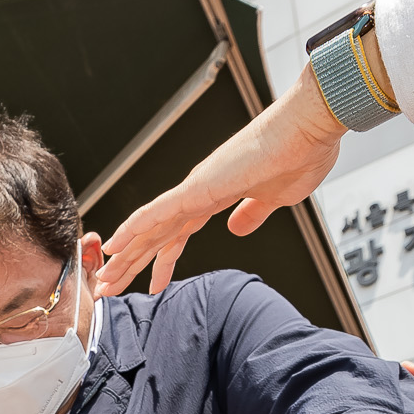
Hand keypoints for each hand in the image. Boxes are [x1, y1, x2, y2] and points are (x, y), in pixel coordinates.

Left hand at [95, 76, 348, 297]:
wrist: (310, 126)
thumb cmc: (301, 153)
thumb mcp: (275, 199)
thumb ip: (253, 214)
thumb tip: (238, 228)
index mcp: (217, 196)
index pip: (179, 234)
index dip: (163, 260)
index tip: (152, 283)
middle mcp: (200, 192)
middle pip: (156, 235)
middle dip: (132, 264)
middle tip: (108, 288)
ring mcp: (197, 188)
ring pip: (151, 227)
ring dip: (126, 253)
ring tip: (103, 278)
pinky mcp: (200, 186)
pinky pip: (159, 210)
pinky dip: (135, 227)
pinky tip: (115, 244)